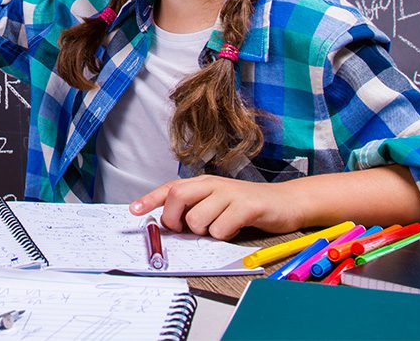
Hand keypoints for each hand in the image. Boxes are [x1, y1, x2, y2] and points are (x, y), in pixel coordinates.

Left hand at [130, 175, 302, 239]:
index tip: (134, 211)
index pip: (170, 188)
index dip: (149, 199)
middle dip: (175, 220)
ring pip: (197, 219)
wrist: (284, 203)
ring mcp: (229, 194)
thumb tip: (170, 225)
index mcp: (203, 183)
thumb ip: (194, 210)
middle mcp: (213, 184)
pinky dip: (224, 236)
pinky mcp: (246, 207)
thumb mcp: (216, 203)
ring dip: (204, 232)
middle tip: (187, 229)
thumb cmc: (246, 207)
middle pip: (177, 198)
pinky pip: (221, 229)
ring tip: (219, 227)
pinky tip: (234, 229)